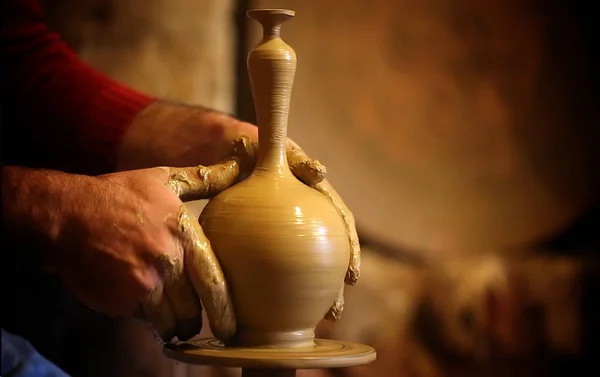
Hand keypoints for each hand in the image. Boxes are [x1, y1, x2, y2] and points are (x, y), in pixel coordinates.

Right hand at [48, 166, 238, 341]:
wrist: (67, 214)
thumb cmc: (120, 195)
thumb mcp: (164, 180)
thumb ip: (204, 180)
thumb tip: (237, 166)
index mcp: (183, 236)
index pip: (213, 282)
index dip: (224, 309)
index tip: (230, 328)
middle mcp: (165, 263)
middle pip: (191, 309)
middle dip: (192, 319)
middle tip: (192, 321)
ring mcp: (140, 285)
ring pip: (167, 322)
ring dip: (169, 324)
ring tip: (169, 320)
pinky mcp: (117, 301)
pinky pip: (140, 319)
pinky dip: (143, 316)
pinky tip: (138, 301)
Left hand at [117, 101, 359, 319]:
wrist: (215, 150)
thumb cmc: (244, 147)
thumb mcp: (271, 149)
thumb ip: (295, 158)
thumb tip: (322, 173)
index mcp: (310, 192)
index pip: (338, 220)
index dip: (349, 246)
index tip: (351, 274)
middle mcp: (302, 211)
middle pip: (327, 250)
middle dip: (332, 284)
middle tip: (334, 311)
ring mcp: (283, 224)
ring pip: (304, 263)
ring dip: (313, 292)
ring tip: (316, 320)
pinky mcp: (261, 236)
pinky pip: (271, 263)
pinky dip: (277, 286)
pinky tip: (275, 309)